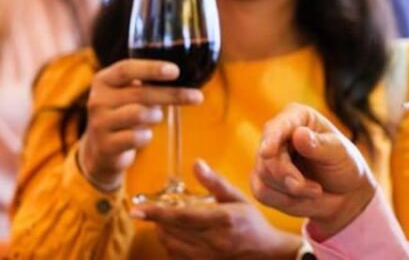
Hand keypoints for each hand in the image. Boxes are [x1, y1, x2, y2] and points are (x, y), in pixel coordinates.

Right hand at [78, 59, 202, 189]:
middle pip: (140, 93)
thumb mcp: (130, 94)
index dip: (152, 68)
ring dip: (155, 116)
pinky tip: (143, 135)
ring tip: (154, 118)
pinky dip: (147, 136)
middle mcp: (97, 100)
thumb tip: (188, 77)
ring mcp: (99, 124)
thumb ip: (149, 84)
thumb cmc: (125, 113)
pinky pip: (137, 137)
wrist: (102, 150)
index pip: (127, 69)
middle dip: (172, 95)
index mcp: (104, 80)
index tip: (175, 71)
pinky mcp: (105, 146)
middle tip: (197, 97)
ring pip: (140, 114)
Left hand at [132, 160, 299, 259]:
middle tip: (151, 210)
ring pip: (170, 245)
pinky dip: (169, 245)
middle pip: (171, 231)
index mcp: (222, 220)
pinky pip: (175, 256)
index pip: (182, 216)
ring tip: (163, 220)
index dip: (157, 213)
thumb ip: (215, 182)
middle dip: (156, 220)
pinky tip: (173, 235)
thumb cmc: (252, 223)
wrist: (265, 253)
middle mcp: (213, 240)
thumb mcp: (238, 198)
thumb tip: (197, 164)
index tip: (137, 209)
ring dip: (162, 231)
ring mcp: (207, 256)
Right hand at [251, 103, 375, 239]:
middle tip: (315, 190)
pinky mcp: (262, 178)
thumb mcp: (339, 153)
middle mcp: (277, 132)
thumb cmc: (344, 164)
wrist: (344, 192)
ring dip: (292, 190)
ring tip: (316, 190)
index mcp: (297, 116)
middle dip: (288, 176)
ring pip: (264, 175)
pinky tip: (303, 196)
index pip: (278, 126)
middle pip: (267, 156)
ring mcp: (267, 156)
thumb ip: (320, 145)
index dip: (272, 139)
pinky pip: (262, 192)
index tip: (266, 153)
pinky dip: (284, 199)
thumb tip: (298, 134)